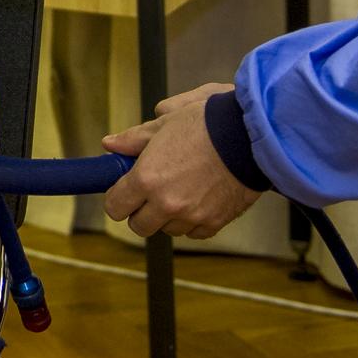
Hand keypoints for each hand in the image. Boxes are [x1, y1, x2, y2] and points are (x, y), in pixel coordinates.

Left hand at [102, 82, 261, 238]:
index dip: (116, 199)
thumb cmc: (204, 125)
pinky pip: (194, 232)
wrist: (247, 136)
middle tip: (147, 193)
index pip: (116, 207)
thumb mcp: (163, 124)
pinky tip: (196, 199)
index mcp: (147, 179)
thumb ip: (132, 140)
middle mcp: (167, 203)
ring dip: (167, 216)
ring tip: (177, 190)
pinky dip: (192, 221)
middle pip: (139, 226)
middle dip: (139, 212)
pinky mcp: (216, 223)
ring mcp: (192, 216)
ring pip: (168, 229)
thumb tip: (110, 144)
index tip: (122, 191)